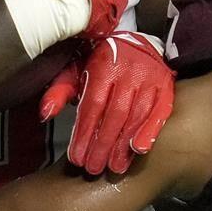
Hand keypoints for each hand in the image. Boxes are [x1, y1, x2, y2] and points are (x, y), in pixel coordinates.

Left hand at [42, 31, 175, 175]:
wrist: (137, 43)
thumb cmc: (104, 62)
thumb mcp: (78, 69)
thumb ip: (61, 90)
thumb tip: (46, 113)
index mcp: (104, 65)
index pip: (93, 104)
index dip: (85, 132)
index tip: (77, 156)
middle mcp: (129, 70)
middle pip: (115, 113)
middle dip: (103, 144)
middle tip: (94, 167)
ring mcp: (150, 77)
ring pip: (137, 115)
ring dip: (124, 144)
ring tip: (114, 166)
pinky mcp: (166, 85)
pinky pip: (161, 111)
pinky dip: (151, 131)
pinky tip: (140, 149)